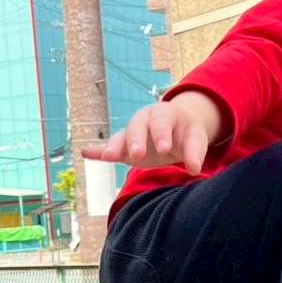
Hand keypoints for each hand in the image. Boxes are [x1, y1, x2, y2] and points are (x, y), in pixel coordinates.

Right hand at [81, 91, 221, 174]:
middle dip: (136, 140)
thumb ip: (195, 152)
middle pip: (137, 127)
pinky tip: (85, 153)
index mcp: (164, 114)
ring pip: (121, 137)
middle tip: (137, 154)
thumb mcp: (196, 139)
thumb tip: (195, 169)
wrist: (177, 128)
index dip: (162, 134)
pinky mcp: (124, 147)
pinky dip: (97, 150)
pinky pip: (109, 147)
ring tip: (107, 157)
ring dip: (114, 147)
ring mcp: (132, 133)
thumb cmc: (187, 133)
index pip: (161, 122)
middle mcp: (144, 120)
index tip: (165, 149)